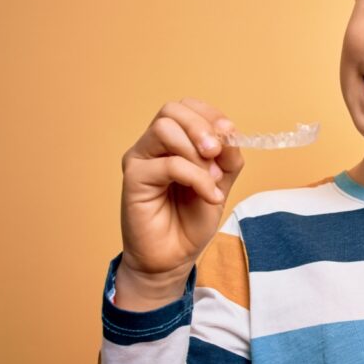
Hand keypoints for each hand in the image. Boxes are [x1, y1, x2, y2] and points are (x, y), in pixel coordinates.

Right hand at [118, 98, 244, 304]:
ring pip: (165, 129)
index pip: (187, 107)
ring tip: (213, 178)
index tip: (230, 134)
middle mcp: (153, 145)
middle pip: (172, 109)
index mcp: (174, 140)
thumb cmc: (192, 219)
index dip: (211, 115)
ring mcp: (140, 159)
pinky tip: (209, 195)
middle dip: (202, 126)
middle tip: (218, 152)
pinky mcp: (133, 178)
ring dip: (196, 151)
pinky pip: (168, 164)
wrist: (174, 257)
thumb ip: (228, 157)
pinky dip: (196, 177)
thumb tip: (230, 134)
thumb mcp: (221, 183)